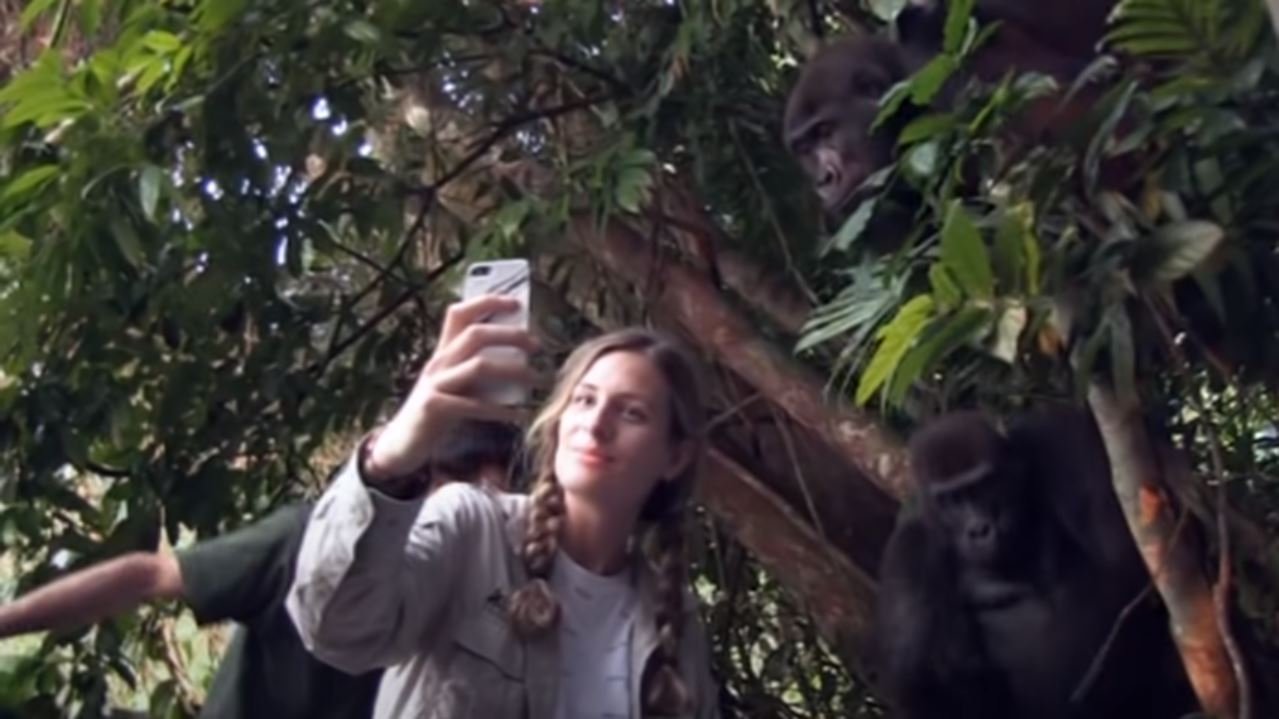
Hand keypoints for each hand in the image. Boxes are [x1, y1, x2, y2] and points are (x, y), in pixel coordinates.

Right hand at [364, 294, 537, 480]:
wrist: (402, 444)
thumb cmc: (439, 411)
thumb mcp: (457, 384)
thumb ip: (479, 368)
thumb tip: (521, 358)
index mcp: (444, 352)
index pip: (460, 313)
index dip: (488, 301)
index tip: (517, 302)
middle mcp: (438, 362)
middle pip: (476, 334)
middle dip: (510, 335)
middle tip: (538, 346)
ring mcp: (435, 384)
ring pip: (479, 366)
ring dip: (514, 371)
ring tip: (538, 380)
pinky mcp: (434, 408)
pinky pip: (474, 405)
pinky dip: (501, 409)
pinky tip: (521, 414)